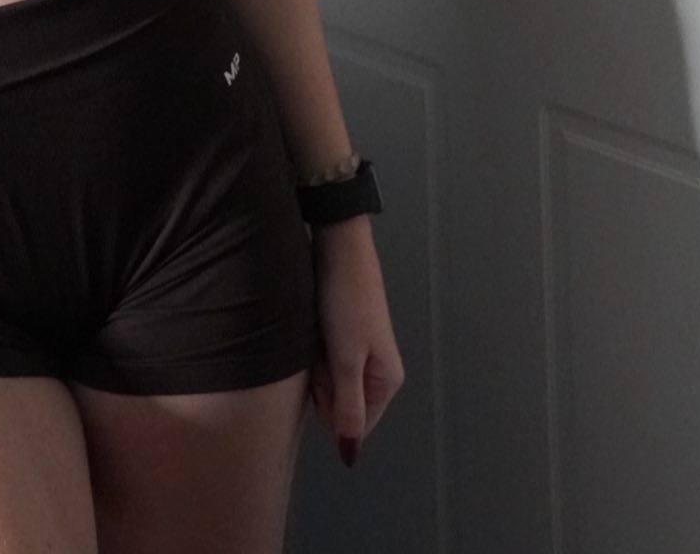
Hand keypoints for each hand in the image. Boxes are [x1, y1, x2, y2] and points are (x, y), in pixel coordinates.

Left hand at [306, 215, 404, 462]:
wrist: (338, 245)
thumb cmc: (345, 301)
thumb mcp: (346, 359)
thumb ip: (348, 408)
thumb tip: (350, 454)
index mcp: (387, 380)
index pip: (354, 425)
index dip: (331, 409)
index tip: (325, 377)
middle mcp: (376, 369)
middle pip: (339, 403)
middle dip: (322, 384)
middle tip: (321, 350)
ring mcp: (358, 350)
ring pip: (327, 379)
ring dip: (314, 363)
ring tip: (317, 332)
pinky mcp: (342, 333)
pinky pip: (322, 356)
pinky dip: (312, 347)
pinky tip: (313, 325)